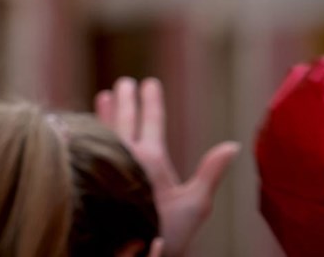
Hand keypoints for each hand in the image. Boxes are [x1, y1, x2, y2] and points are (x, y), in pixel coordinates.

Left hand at [95, 78, 239, 256]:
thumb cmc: (168, 232)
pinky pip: (90, 144)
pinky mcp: (92, 175)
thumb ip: (211, 172)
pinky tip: (91, 128)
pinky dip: (93, 130)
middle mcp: (125, 155)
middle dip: (125, 98)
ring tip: (104, 96)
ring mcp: (105, 164)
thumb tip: (233, 146)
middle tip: (124, 82)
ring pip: (104, 129)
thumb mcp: (195, 204)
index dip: (151, 100)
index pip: (151, 120)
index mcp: (151, 158)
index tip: (149, 82)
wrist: (134, 253)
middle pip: (124, 118)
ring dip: (106, 111)